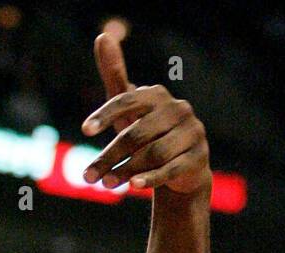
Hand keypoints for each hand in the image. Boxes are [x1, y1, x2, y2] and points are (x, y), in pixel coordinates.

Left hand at [81, 32, 210, 195]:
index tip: (85, 131)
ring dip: (126, 170)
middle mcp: (178, 110)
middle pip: (137, 134)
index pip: (127, 100)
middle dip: (110, 155)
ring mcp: (192, 133)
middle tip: (87, 176)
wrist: (183, 168)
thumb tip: (102, 35)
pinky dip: (151, 178)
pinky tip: (133, 186)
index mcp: (158, 95)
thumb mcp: (129, 109)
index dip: (105, 114)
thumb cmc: (150, 134)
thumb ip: (115, 75)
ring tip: (106, 185)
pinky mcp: (199, 157)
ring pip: (153, 153)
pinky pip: (171, 169)